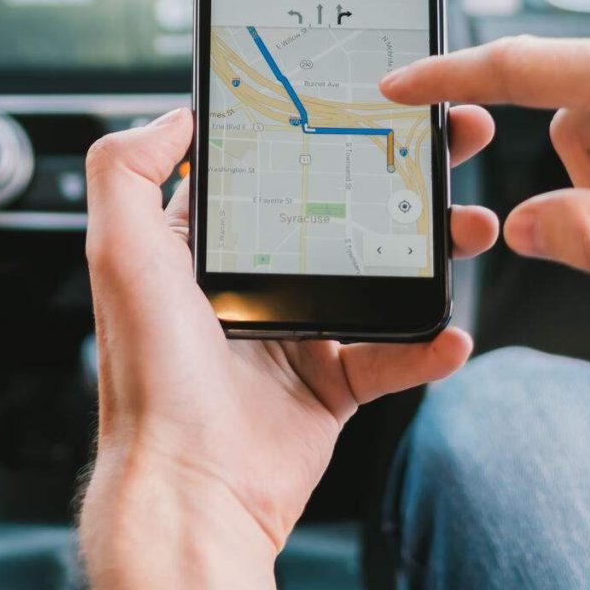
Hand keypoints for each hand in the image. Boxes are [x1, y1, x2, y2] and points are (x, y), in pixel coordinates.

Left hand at [78, 106, 496, 589]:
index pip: (266, 168)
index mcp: (200, 248)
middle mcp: (249, 284)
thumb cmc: (149, 374)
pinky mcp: (327, 388)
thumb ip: (127, 169)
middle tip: (450, 145)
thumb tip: (171, 115)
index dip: (317, 131)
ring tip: (470, 227)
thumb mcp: (119, 251)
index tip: (368, 101)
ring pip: (378, 276)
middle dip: (399, 178)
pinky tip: (451, 330)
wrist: (190, 487)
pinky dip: (428, 344)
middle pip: (339, 211)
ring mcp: (293, 336)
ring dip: (431, 251)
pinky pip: (392, 356)